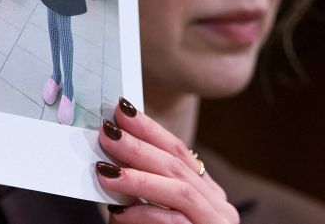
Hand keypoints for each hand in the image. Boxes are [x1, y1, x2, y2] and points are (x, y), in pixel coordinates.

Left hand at [96, 98, 239, 223]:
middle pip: (177, 166)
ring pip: (179, 191)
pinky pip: (176, 223)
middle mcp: (218, 207)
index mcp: (207, 194)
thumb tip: (109, 162)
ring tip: (106, 171)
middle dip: (139, 146)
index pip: (178, 151)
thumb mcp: (158, 216)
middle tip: (108, 132)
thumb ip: (144, 193)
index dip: (150, 129)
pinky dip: (146, 216)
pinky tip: (119, 214)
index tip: (121, 111)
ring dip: (139, 178)